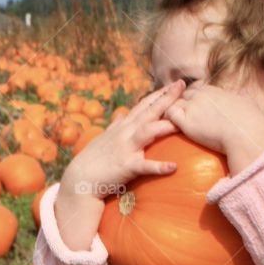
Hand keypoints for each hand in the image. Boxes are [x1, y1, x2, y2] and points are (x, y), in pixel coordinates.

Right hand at [60, 80, 185, 198]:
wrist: (80, 180)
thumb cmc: (93, 160)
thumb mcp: (104, 138)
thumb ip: (115, 126)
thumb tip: (121, 115)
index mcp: (123, 126)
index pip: (144, 105)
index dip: (159, 94)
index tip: (175, 84)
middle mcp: (126, 133)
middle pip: (149, 112)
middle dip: (167, 99)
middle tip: (183, 86)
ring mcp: (126, 149)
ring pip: (148, 132)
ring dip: (166, 126)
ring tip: (183, 123)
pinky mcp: (126, 167)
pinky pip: (145, 166)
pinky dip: (159, 167)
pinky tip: (173, 167)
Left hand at [163, 82, 263, 172]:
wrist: (245, 133)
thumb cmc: (250, 123)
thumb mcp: (246, 106)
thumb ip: (240, 103)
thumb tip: (246, 104)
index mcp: (215, 90)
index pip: (196, 88)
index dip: (190, 95)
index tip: (186, 102)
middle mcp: (202, 95)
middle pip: (182, 94)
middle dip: (175, 100)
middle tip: (166, 110)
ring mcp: (193, 106)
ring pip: (172, 102)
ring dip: (167, 109)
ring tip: (159, 119)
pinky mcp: (186, 121)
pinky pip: (169, 115)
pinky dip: (165, 119)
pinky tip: (161, 127)